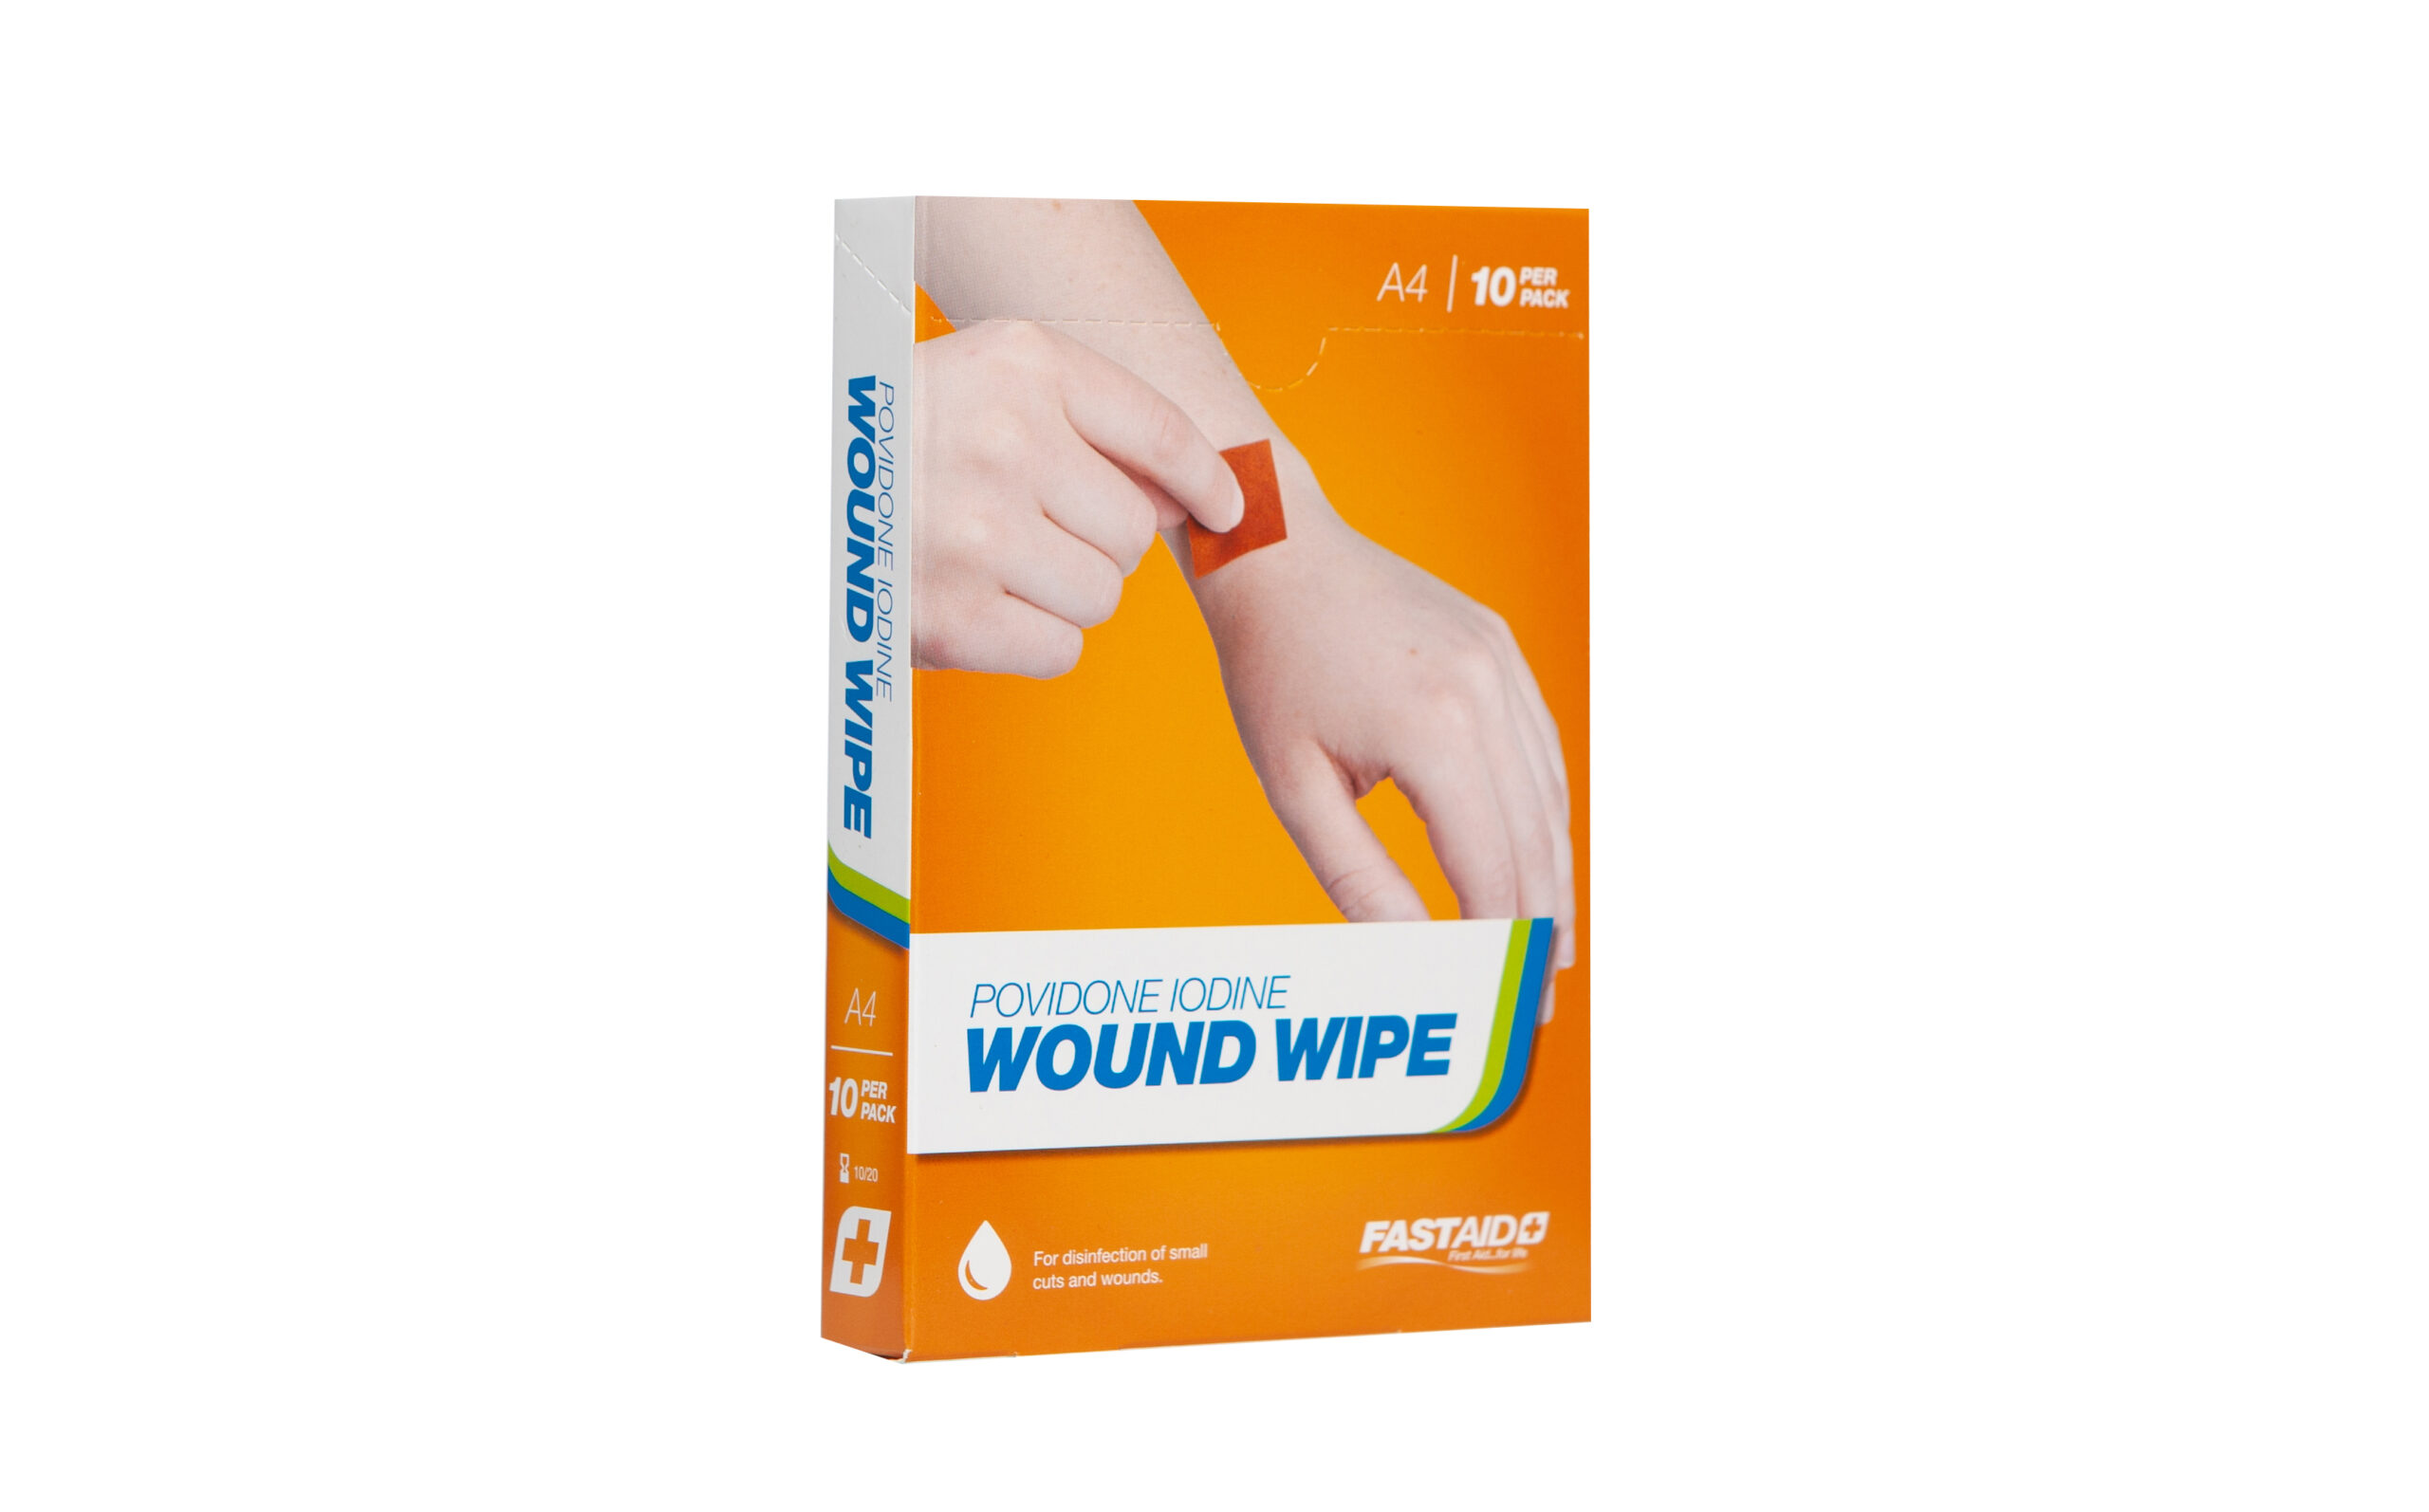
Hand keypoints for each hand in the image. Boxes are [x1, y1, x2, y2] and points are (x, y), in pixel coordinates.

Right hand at [913, 322, 1243, 677]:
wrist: (794, 487)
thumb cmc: (904, 435)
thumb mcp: (990, 382)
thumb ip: (1093, 421)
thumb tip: (1193, 498)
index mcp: (1022, 364)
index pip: (1160, 432)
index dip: (1209, 480)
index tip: (1231, 507)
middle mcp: (1006, 440)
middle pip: (1134, 530)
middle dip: (1098, 538)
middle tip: (1025, 524)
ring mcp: (979, 532)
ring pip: (1104, 595)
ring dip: (1064, 591)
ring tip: (992, 561)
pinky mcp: (955, 618)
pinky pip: (1062, 648)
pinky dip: (1031, 640)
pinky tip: (978, 604)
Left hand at [1191, 488, 1576, 1018]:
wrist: (1278, 550)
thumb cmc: (1270, 671)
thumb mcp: (1296, 786)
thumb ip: (1358, 878)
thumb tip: (1411, 957)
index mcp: (1435, 731)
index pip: (1489, 868)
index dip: (1500, 947)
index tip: (1501, 1009)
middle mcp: (1487, 697)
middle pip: (1534, 843)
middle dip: (1538, 930)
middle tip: (1536, 1005)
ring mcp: (1504, 669)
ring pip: (1549, 801)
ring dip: (1552, 879)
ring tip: (1545, 949)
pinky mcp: (1503, 652)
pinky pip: (1539, 754)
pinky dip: (1542, 817)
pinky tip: (1535, 862)